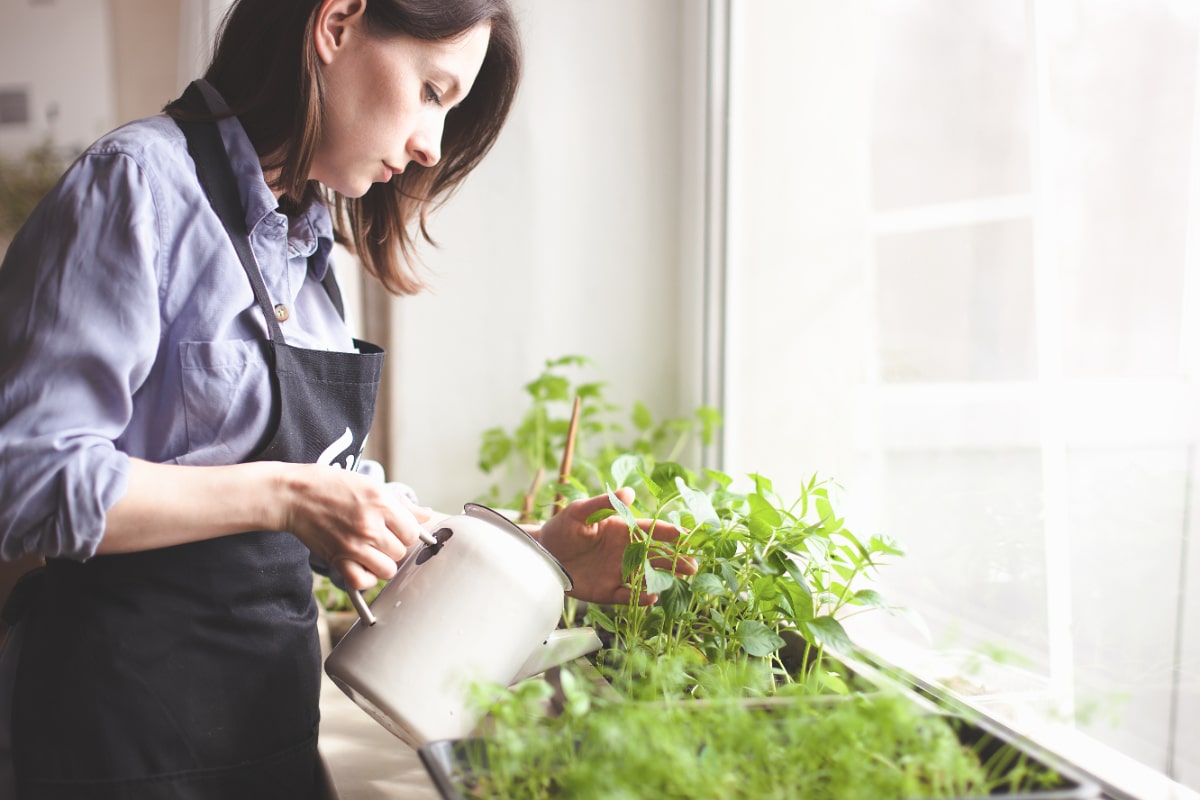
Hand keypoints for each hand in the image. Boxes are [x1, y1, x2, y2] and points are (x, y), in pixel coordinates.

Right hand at [279, 464, 426, 590]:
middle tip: (380, 537)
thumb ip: (401, 503)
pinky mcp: (338, 559)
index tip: (396, 529)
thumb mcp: (371, 485)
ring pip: (387, 570)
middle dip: (394, 546)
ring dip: (382, 563)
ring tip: (372, 551)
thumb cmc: (331, 486)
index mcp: (382, 503)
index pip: (412, 531)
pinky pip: (363, 581)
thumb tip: (425, 514)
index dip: (406, 531)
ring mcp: (354, 545)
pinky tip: (362, 565)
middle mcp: (370, 525)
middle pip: (401, 551)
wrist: (294, 495)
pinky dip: (366, 578)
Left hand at [535, 488, 695, 605]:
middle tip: (694, 565)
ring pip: (647, 576)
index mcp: (621, 530)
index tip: (685, 535)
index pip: (650, 531)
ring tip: (683, 579)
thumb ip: (603, 502)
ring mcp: (617, 572)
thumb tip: (631, 493)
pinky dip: (640, 597)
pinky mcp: (607, 591)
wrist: (541, 555)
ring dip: (665, 578)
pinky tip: (652, 597)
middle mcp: (624, 552)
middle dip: (676, 559)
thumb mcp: (579, 511)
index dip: (668, 533)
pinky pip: (627, 596)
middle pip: (655, 555)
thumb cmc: (561, 528)